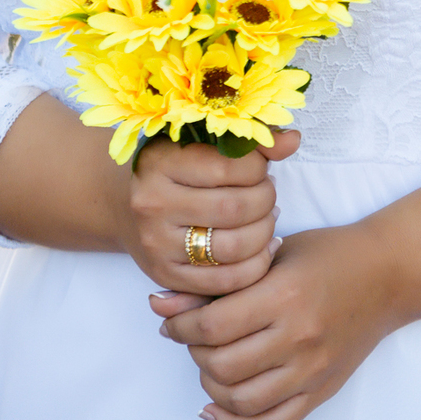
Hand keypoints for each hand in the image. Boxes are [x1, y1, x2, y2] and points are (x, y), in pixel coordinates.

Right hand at [119, 129, 299, 294]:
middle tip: (268, 195)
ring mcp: (157, 244)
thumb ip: (249, 138)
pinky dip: (255, 266)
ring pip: (234, 248)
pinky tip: (262, 248)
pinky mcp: (166, 276)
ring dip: (264, 234)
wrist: (128, 206)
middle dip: (265, 201)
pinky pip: (225, 281)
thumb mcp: (201, 144)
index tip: (260, 168)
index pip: (229, 166)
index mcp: (160, 161)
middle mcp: (153, 203)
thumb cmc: (175, 169)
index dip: (259, 168)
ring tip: (266, 219)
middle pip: (235, 209)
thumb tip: (292, 140)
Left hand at [149, 222, 393, 419]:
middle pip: (221, 366)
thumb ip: (219, 281)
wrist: (387, 275)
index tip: (170, 319)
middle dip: (193, 353)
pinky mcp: (321, 392)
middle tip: (190, 338)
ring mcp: (311, 371)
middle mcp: (297, 338)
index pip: (212, 326)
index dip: (179, 326)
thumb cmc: (328, 254)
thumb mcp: (272, 253)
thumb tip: (160, 304)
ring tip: (209, 364)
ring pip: (240, 400)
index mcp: (283, 295)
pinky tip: (217, 408)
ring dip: (211, 386)